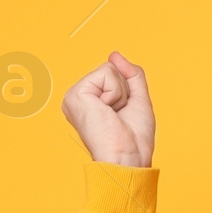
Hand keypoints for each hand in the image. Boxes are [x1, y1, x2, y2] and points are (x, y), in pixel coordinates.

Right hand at [60, 51, 154, 167]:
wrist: (128, 158)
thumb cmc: (134, 138)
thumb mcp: (137, 100)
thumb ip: (130, 75)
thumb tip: (115, 54)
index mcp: (90, 101)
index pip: (115, 74)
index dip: (129, 92)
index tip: (122, 115)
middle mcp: (78, 97)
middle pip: (112, 69)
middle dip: (125, 91)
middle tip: (119, 116)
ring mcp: (74, 95)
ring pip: (110, 69)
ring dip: (122, 94)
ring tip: (114, 115)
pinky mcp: (76, 94)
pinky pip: (107, 74)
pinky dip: (116, 93)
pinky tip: (108, 112)